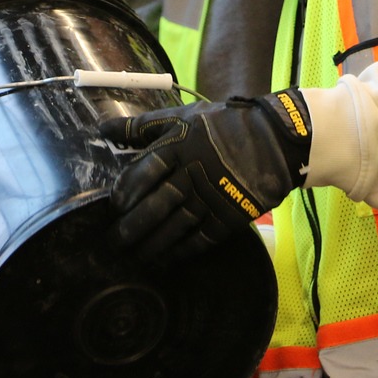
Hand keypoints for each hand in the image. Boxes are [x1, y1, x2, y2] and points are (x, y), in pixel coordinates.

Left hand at [98, 90, 312, 261]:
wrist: (273, 141)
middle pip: (155, 206)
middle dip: (131, 228)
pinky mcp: (229, 215)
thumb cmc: (221, 127)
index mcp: (178, 147)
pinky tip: (166, 259)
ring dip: (152, 245)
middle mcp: (192, 174)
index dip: (125, 193)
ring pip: (175, 227)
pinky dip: (181, 251)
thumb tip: (103, 128)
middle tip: (115, 242)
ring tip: (136, 256)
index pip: (143, 174)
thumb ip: (141, 126)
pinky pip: (200, 239)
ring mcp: (212, 197)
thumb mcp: (180, 118)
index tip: (115, 207)